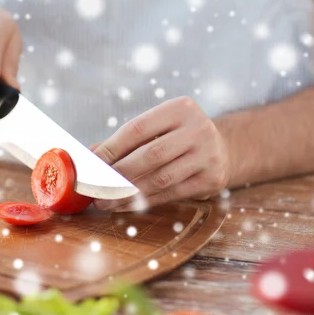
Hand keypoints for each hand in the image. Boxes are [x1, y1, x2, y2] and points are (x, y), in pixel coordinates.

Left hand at [93, 97, 231, 211]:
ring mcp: (208, 155)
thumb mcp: (157, 128)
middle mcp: (198, 128)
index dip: (111, 148)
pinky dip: (145, 202)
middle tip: (95, 188)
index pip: (137, 129)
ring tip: (105, 201)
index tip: (91, 164)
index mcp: (179, 108)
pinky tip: (126, 206)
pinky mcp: (211, 179)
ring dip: (129, 193)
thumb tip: (90, 155)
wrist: (223, 148)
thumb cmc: (178, 137)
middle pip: (150, 155)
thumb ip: (125, 140)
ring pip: (160, 178)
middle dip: (118, 174)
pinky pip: (171, 193)